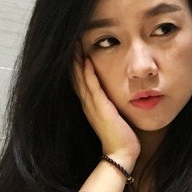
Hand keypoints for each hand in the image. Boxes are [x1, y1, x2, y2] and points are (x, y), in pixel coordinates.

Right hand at [72, 49, 139, 167]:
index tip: (74, 44)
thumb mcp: (113, 114)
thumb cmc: (121, 136)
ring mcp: (92, 106)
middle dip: (71, 56)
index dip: (75, 61)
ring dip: (76, 60)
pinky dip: (88, 74)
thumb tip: (117, 91)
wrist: (122, 154)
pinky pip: (92, 87)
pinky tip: (87, 60)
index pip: (79, 78)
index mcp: (90, 103)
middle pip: (75, 75)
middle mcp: (87, 103)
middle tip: (69, 38)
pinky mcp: (101, 109)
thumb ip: (111, 103)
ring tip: (73, 42)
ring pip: (80, 78)